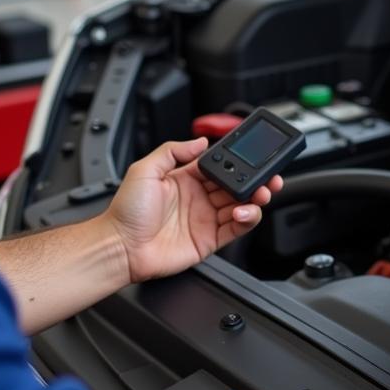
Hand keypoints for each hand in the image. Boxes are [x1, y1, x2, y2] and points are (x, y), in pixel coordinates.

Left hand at [104, 137, 283, 282]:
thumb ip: (173, 151)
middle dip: (256, 180)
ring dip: (256, 199)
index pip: (221, 166)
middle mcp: (200, 198)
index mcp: (187, 179)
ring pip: (242, 206)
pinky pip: (237, 228)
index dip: (239, 161)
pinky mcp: (210, 240)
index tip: (253, 156)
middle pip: (237, 185)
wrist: (120, 247)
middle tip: (269, 178)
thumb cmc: (126, 212)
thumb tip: (200, 142)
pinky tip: (245, 212)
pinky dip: (248, 220)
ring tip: (261, 195)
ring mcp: (206, 219)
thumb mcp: (144, 170)